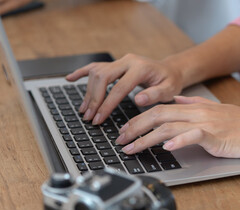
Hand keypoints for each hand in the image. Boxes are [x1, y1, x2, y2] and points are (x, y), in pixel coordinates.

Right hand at [66, 54, 184, 124]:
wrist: (170, 70)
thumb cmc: (169, 82)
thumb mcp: (169, 90)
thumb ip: (155, 94)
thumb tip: (139, 99)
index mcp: (140, 68)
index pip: (119, 87)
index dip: (107, 104)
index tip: (99, 118)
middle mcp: (128, 61)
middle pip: (103, 77)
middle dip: (94, 99)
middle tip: (89, 117)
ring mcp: (120, 61)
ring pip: (96, 73)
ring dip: (88, 92)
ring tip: (84, 110)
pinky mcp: (115, 64)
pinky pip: (95, 66)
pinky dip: (81, 72)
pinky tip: (70, 79)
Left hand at [116, 96, 239, 157]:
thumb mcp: (216, 110)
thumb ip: (195, 105)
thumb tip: (178, 102)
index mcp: (194, 108)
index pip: (159, 110)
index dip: (138, 119)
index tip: (124, 130)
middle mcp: (196, 112)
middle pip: (157, 116)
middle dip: (134, 128)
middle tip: (119, 140)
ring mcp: (205, 123)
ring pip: (169, 127)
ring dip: (146, 139)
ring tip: (132, 148)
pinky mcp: (216, 135)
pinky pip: (193, 136)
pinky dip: (178, 142)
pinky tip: (166, 148)